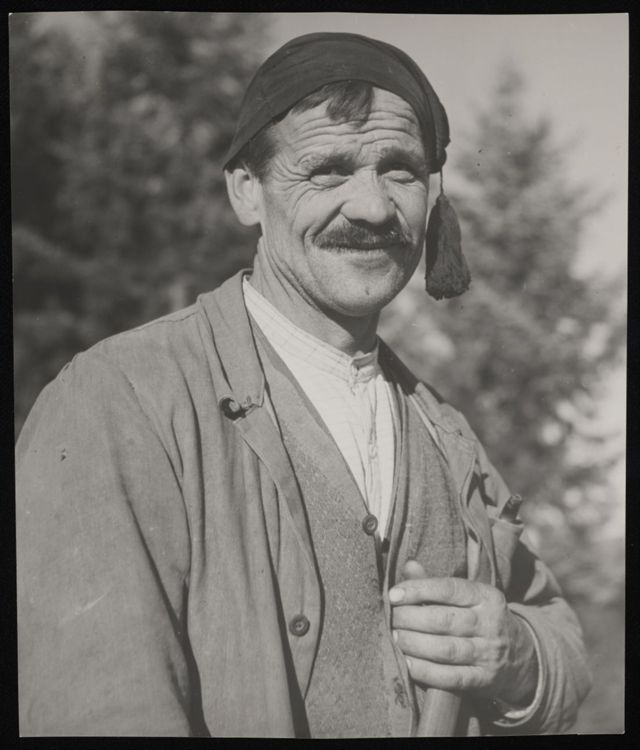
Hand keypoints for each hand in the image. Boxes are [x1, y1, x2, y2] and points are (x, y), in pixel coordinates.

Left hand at [389, 561, 537, 705]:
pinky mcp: (484, 680)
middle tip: (390, 619)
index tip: (393, 594)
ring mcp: (489, 653)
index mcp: (486, 596)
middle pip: (444, 620)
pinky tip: (407, 664)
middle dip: (410, 618)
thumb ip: (436, 584)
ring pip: (446, 649)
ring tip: (395, 637)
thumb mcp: (468, 597)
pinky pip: (451, 678)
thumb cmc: (479, 618)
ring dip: (414, 644)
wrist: (520, 656)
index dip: (418, 590)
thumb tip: (409, 566)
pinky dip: (426, 671)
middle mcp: (490, 623)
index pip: (449, 589)